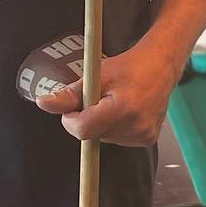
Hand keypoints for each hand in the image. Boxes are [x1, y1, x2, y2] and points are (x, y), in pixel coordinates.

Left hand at [36, 42, 179, 146]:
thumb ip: (69, 94)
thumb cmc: (130, 67)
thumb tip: (44, 104)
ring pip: (104, 138)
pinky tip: (126, 112)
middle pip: (93, 135)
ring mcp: (144, 135)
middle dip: (89, 118)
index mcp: (122, 108)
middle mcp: (136, 125)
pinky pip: (118, 139)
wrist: (161, 66)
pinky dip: (115, 128)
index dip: (72, 119)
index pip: (83, 129)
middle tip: (100, 98)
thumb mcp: (97, 75)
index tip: (74, 107)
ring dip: (102, 124)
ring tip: (116, 103)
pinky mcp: (147, 139)